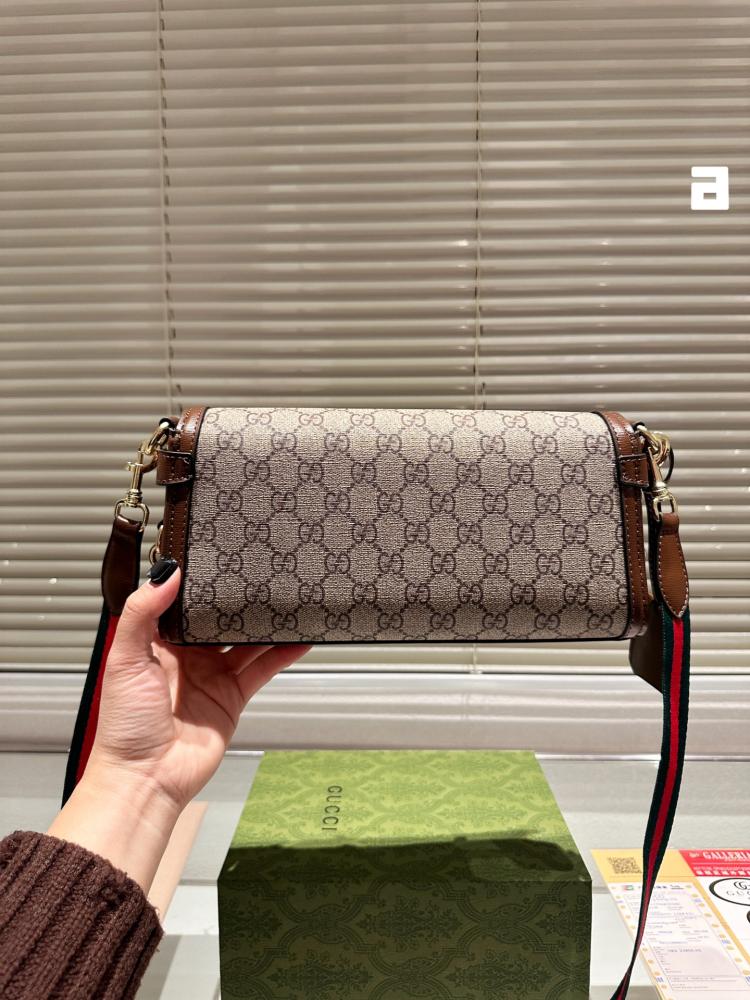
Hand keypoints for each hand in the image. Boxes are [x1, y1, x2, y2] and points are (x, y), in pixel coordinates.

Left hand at [49, 562, 309, 890]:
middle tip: (262, 575)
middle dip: (238, 601)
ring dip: (265, 624)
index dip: (201, 584)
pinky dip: (282, 654)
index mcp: (157, 643)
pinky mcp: (232, 697)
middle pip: (219, 620)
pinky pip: (261, 669)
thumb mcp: (126, 659)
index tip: (220, 560)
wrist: (146, 777)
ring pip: (246, 641)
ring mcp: (212, 676)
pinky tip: (299, 638)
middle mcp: (186, 657)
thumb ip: (143, 613)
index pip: (183, 604)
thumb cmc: (125, 726)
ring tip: (287, 600)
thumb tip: (167, 574)